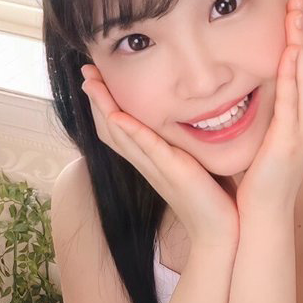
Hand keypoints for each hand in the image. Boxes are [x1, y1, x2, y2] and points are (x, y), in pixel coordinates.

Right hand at [81, 64, 239, 250]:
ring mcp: (157, 168)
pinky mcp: (173, 172)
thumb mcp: (192, 166)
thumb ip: (183, 148)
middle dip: (96, 99)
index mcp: (151, 160)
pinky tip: (118, 115)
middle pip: (111, 128)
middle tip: (85, 70)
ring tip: (91, 82)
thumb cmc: (210, 200)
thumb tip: (188, 125)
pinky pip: (148, 148)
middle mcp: (147, 164)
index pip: (119, 129)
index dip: (104, 105)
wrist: (217, 232)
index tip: (96, 78)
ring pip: (121, 134)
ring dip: (104, 107)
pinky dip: (132, 131)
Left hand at [235, 0, 302, 216]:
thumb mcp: (270, 134)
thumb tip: (263, 80)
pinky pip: (295, 100)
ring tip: (296, 9)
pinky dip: (294, 74)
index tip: (297, 3)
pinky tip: (290, 50)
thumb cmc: (261, 177)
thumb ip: (273, 108)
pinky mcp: (292, 142)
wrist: (262, 215)